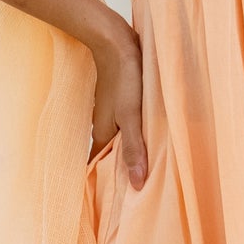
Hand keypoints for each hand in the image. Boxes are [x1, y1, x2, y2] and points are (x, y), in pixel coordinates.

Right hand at [89, 20, 146, 186]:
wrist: (115, 41)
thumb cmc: (124, 78)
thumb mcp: (131, 116)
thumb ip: (134, 149)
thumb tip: (136, 184)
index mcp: (102, 134)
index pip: (98, 166)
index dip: (105, 183)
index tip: (114, 202)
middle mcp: (102, 126)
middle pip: (109, 154)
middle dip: (119, 170)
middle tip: (136, 189)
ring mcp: (110, 112)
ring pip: (117, 139)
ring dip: (128, 152)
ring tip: (144, 167)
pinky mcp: (119, 100)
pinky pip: (124, 124)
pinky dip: (132, 134)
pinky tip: (145, 135)